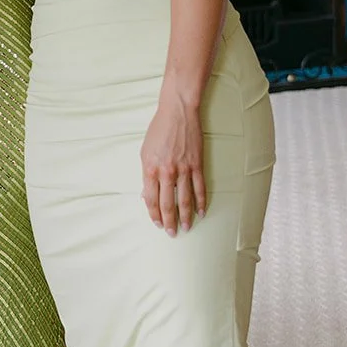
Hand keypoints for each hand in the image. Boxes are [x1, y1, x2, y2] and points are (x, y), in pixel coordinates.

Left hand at [140, 94, 205, 235]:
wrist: (177, 113)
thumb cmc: (158, 131)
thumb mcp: (145, 151)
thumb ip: (146, 174)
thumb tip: (147, 194)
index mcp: (150, 168)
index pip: (151, 198)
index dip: (153, 213)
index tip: (156, 223)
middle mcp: (166, 171)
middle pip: (167, 203)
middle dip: (169, 221)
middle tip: (171, 233)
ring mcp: (183, 169)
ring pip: (185, 200)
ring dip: (185, 217)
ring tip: (186, 228)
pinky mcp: (197, 165)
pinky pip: (200, 189)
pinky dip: (201, 202)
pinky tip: (201, 212)